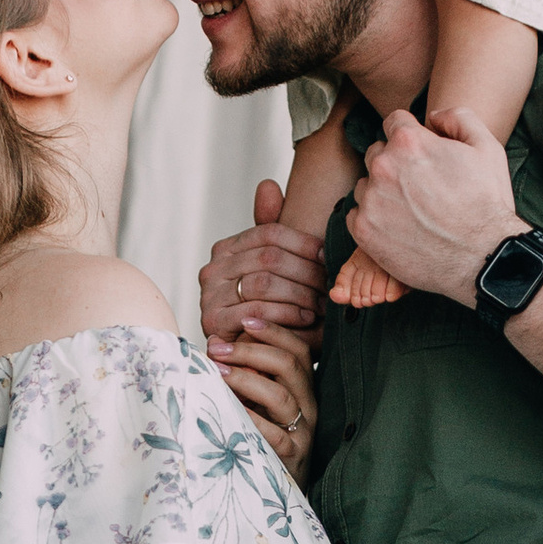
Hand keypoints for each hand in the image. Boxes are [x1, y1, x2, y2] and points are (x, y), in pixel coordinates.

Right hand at [199, 179, 324, 347]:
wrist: (250, 359)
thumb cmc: (268, 311)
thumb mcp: (274, 271)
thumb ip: (273, 233)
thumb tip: (268, 184)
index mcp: (227, 248)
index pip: (270, 233)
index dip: (305, 243)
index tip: (330, 257)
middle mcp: (212, 268)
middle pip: (269, 257)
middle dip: (307, 272)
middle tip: (333, 285)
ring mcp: (209, 295)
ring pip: (264, 283)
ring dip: (301, 294)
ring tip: (324, 304)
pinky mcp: (213, 322)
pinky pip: (256, 310)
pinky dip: (286, 314)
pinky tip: (306, 319)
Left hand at [217, 326, 317, 479]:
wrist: (281, 492)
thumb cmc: (263, 441)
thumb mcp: (259, 404)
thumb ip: (246, 376)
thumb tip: (215, 346)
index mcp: (303, 389)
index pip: (298, 350)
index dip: (274, 332)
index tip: (246, 320)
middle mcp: (308, 406)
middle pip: (290, 365)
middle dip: (251, 351)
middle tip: (218, 348)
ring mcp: (302, 432)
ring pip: (280, 396)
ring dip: (246, 379)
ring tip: (217, 372)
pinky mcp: (292, 457)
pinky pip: (274, 435)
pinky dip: (251, 419)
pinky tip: (230, 409)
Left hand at [346, 108, 523, 307]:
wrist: (482, 258)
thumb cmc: (487, 203)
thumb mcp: (487, 147)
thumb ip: (459, 118)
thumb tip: (433, 115)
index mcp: (409, 141)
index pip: (394, 121)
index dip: (411, 135)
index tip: (420, 153)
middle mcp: (383, 166)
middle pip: (377, 152)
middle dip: (395, 163)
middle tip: (419, 186)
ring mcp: (371, 200)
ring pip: (366, 185)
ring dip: (382, 192)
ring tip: (410, 210)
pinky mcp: (364, 231)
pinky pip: (356, 215)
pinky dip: (373, 219)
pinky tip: (398, 228)